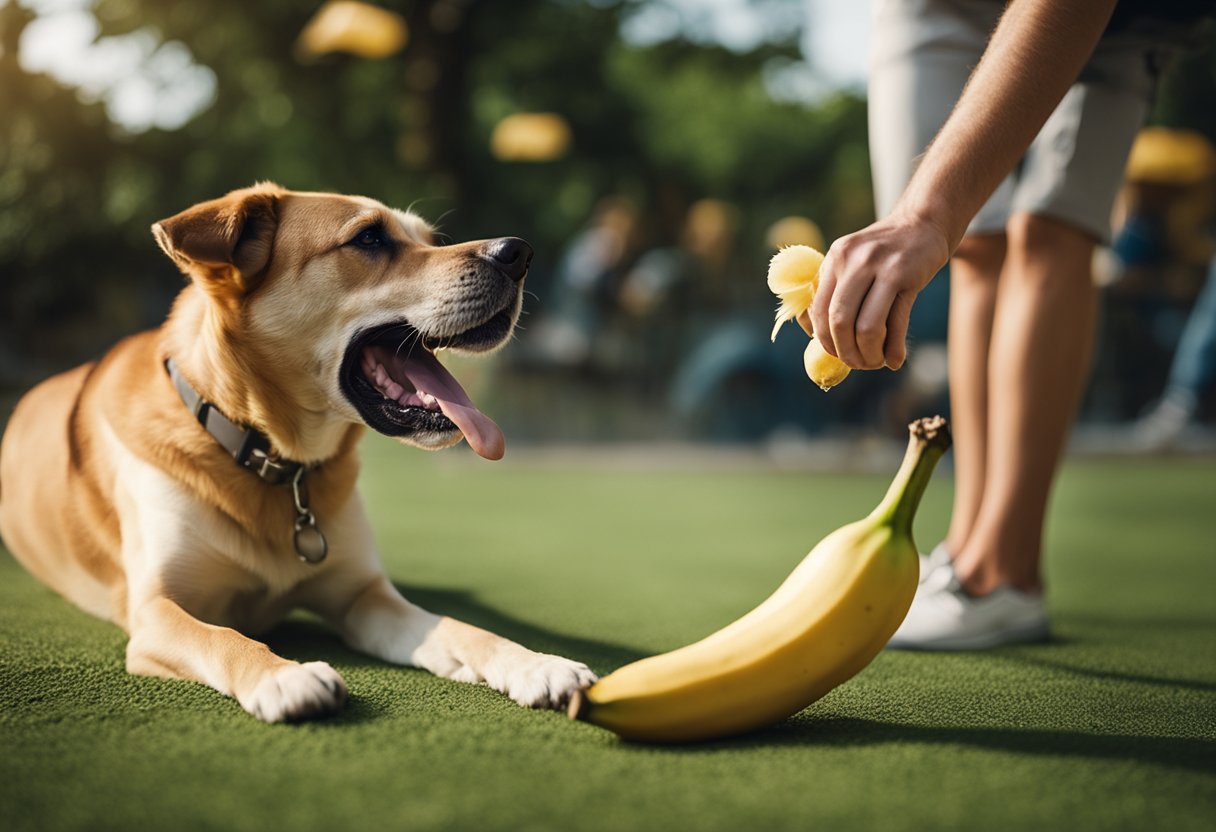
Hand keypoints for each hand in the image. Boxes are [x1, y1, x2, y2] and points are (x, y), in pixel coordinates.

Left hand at [810, 212, 949, 370]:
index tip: (835, 353)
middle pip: (839, 321)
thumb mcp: (852, 260)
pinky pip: (897, 323)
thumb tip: (811, 332)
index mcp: (835, 258)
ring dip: (869, 355)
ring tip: (875, 362)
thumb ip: (832, 289)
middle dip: (845, 352)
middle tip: (855, 364)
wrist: (925, 223)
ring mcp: (882, 267)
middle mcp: (855, 260)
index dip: (823, 340)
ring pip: (866, 327)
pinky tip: (895, 361)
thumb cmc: (885, 252)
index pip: (818, 309)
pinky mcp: (908, 276)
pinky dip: (894, 350)